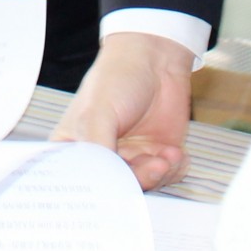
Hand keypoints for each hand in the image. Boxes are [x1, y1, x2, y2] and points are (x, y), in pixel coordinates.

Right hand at [50, 32, 195, 190]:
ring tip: (165, 157)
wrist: (157, 57)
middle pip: (115, 190)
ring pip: (143, 187)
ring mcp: (132, 158)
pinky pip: (168, 178)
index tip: (112, 193)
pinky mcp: (158, 155)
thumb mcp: (96, 112)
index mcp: (75, 150)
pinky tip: (175, 152)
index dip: (95, 193)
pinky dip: (174, 170)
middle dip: (135, 182)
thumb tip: (103, 183)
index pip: (80, 185)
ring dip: (158, 175)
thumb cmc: (117, 77)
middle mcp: (103, 158)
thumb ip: (96, 149)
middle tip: (150, 166)